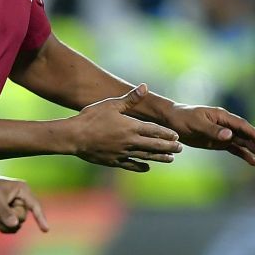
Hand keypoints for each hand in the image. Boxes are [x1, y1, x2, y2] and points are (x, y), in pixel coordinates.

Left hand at [0, 169, 50, 234]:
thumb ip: (5, 212)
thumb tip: (15, 224)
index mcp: (22, 190)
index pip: (35, 206)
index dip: (41, 218)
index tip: (46, 230)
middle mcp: (20, 199)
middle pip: (23, 218)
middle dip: (10, 218)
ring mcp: (14, 207)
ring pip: (17, 225)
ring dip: (5, 224)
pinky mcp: (7, 215)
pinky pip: (11, 228)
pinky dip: (3, 227)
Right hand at [65, 85, 182, 172]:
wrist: (74, 137)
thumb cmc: (91, 118)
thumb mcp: (111, 104)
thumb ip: (130, 98)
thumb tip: (145, 86)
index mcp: (130, 126)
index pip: (154, 131)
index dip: (166, 134)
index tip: (176, 136)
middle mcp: (129, 141)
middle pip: (154, 145)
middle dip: (168, 147)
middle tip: (180, 149)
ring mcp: (122, 153)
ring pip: (145, 156)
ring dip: (159, 158)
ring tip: (170, 159)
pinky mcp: (113, 161)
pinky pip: (130, 165)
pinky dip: (140, 166)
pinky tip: (147, 167)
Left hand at [135, 84, 254, 167]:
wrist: (173, 120)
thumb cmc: (184, 118)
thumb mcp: (196, 124)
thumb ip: (213, 130)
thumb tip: (229, 135)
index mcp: (222, 116)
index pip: (241, 125)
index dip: (253, 133)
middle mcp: (226, 124)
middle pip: (245, 134)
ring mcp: (223, 133)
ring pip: (242, 142)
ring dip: (253, 150)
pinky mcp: (219, 141)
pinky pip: (234, 148)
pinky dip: (244, 154)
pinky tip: (253, 162)